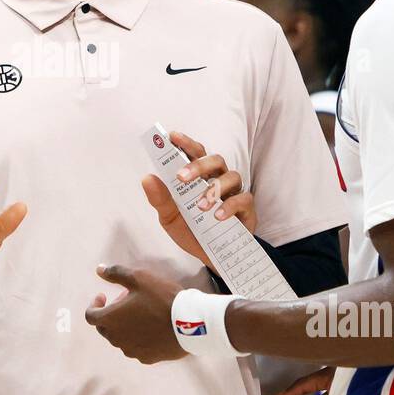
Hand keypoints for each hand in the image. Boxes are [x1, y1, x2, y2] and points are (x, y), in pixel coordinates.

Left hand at [85, 264, 186, 364]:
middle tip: (127, 301)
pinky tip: (151, 329)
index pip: (90, 316)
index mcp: (111, 320)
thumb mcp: (139, 278)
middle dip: (111, 314)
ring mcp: (132, 351)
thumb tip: (99, 269)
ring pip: (120, 338)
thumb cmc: (162, 298)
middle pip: (105, 328)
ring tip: (141, 314)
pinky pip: (136, 347)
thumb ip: (116, 273)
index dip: (94, 305)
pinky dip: (137, 338)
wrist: (190, 323)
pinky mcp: (147, 358)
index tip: (104, 296)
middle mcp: (117, 339)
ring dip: (124, 326)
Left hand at [141, 131, 255, 266]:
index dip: (186, 143)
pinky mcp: (246, 209)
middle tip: (181, 177)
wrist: (212, 258)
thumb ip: (160, 199)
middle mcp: (218, 179)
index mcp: (200, 177)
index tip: (172, 136)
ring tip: (200, 206)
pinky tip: (217, 217)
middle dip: (198, 165)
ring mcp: (234, 192)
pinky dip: (229, 206)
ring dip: (213, 188)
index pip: (195, 153)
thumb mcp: (170, 218)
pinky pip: (243, 199)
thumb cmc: (192, 231)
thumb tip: (147, 178)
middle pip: (215, 160)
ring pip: (231, 176)